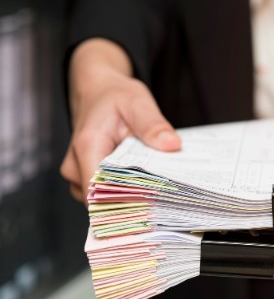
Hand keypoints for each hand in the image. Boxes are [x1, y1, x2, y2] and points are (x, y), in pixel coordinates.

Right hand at [60, 38, 180, 202]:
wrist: (99, 92)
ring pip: (105, 201)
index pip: (99, 193)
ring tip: (156, 187)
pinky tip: (145, 184)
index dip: (125, 205)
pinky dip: (126, 192)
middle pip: (103, 201)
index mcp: (88, 147)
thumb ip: (153, 125)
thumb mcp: (138, 103)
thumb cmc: (115, 96)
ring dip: (131, 198)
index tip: (153, 207)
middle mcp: (76, 165)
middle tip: (164, 197)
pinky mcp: (86, 178)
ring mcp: (78, 174)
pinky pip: (106, 195)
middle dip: (134, 202)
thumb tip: (171, 144)